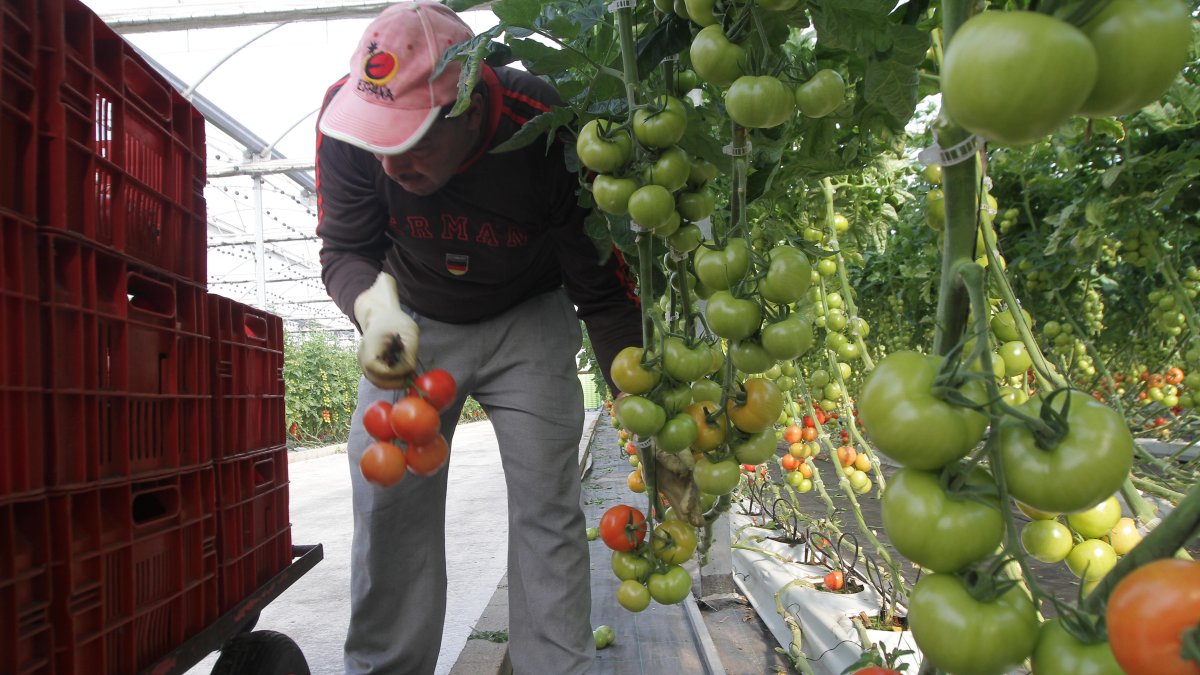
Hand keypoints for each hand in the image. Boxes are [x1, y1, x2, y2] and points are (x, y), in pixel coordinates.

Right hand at [353, 272, 419, 388]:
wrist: (382, 316)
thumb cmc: (395, 322)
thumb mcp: (409, 333)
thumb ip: (410, 353)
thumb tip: (410, 372)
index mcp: (370, 346)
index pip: (377, 369)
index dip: (394, 374)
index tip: (409, 370)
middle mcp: (362, 357)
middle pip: (376, 380)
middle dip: (395, 382)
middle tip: (410, 378)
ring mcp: (363, 363)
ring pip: (377, 382)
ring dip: (393, 382)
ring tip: (407, 373)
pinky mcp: (368, 366)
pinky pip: (378, 378)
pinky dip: (390, 379)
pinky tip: (401, 371)